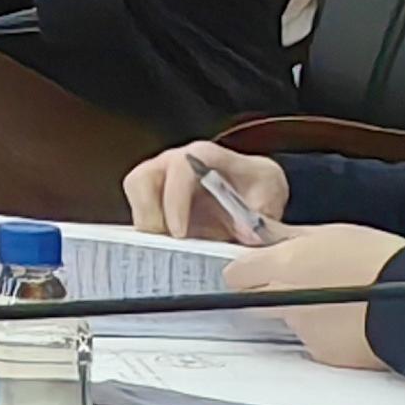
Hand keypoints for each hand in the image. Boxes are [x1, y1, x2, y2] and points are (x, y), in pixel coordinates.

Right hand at [124, 140, 289, 240]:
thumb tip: (245, 232)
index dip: (175, 200)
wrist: (254, 192)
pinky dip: (147, 229)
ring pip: (135, 192)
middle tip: (166, 245)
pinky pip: (138, 208)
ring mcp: (161, 174)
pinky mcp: (154, 194)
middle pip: (143, 178)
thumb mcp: (268, 199)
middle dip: (150, 215)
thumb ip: (259, 215)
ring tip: (165, 248)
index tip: (180, 233)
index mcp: (205, 155)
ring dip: (145, 222)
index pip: (181, 167)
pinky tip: (165, 249)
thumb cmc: (257, 189)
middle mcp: (176, 161)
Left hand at [225, 224, 404, 369]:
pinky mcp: (324, 355)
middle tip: (299, 283)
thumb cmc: (381, 261)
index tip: (259, 268)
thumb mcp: (332, 233)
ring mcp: (302, 331)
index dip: (247, 271)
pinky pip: (313, 342)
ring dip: (301, 313)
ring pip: (286, 321)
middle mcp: (284, 301)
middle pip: (253, 301)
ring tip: (339, 301)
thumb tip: (265, 233)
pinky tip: (351, 321)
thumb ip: (289, 237)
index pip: (235, 275)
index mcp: (282, 266)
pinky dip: (325, 333)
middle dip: (266, 293)